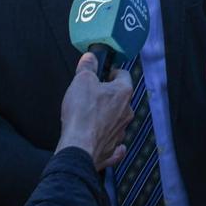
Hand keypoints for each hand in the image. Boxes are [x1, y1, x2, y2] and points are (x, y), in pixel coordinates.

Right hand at [57, 52, 132, 169]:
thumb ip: (87, 67)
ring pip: (117, 119)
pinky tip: (102, 138)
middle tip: (92, 94)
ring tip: (89, 115)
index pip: (124, 75)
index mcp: (123, 93)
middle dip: (108, 95)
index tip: (102, 74)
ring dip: (107, 116)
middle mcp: (126, 112)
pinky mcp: (112, 148)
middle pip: (120, 98)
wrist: (79, 146)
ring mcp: (121, 131)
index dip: (112, 72)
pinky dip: (110, 141)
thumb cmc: (82, 113)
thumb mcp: (81, 80)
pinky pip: (115, 144)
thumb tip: (90, 58)